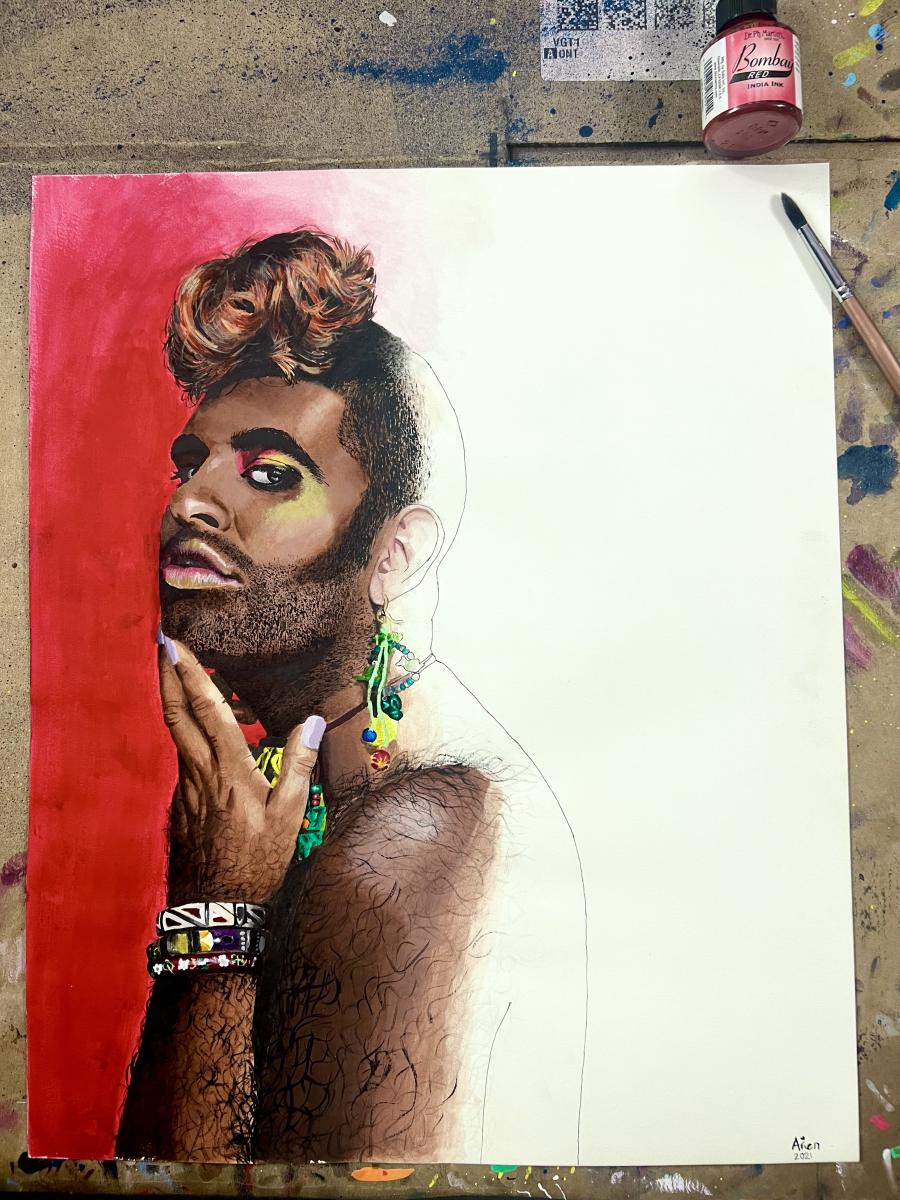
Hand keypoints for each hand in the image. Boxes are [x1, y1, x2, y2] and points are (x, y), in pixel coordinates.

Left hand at [158, 635, 324, 903]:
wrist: (215, 910)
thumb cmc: (258, 862)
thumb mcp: (290, 816)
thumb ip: (299, 764)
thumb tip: (314, 720)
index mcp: (229, 769)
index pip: (206, 710)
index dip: (190, 674)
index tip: (174, 644)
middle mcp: (200, 772)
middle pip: (176, 715)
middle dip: (168, 676)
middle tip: (161, 644)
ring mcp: (186, 789)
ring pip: (177, 736)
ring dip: (175, 701)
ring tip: (181, 676)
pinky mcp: (182, 805)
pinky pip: (185, 760)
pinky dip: (188, 736)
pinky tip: (201, 737)